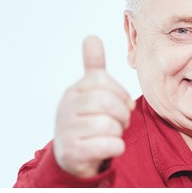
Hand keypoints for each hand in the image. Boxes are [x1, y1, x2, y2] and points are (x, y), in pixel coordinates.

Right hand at [53, 35, 133, 177]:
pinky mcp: (72, 153)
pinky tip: (109, 147)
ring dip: (119, 131)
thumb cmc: (87, 119)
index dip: (121, 93)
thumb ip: (93, 67)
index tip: (125, 104)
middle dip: (123, 114)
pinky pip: (109, 145)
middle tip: (122, 121)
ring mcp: (66, 131)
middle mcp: (65, 108)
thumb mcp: (89, 92)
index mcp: (73, 90)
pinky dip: (116, 147)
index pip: (102, 80)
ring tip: (113, 133)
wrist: (71, 155)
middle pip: (107, 102)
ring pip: (109, 125)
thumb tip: (91, 37)